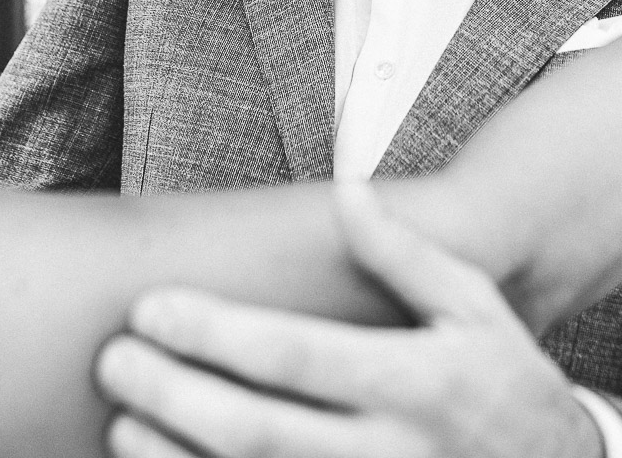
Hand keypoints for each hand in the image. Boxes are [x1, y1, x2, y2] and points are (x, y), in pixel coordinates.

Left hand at [95, 182, 604, 457]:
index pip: (295, 356)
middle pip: (256, 433)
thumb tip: (348, 192)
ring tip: (124, 424)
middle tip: (115, 362)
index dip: (214, 334)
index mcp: (419, 384)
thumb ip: (406, 256)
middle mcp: (393, 454)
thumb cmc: (506, 388)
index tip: (151, 308)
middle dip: (173, 396)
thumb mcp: (475, 310)